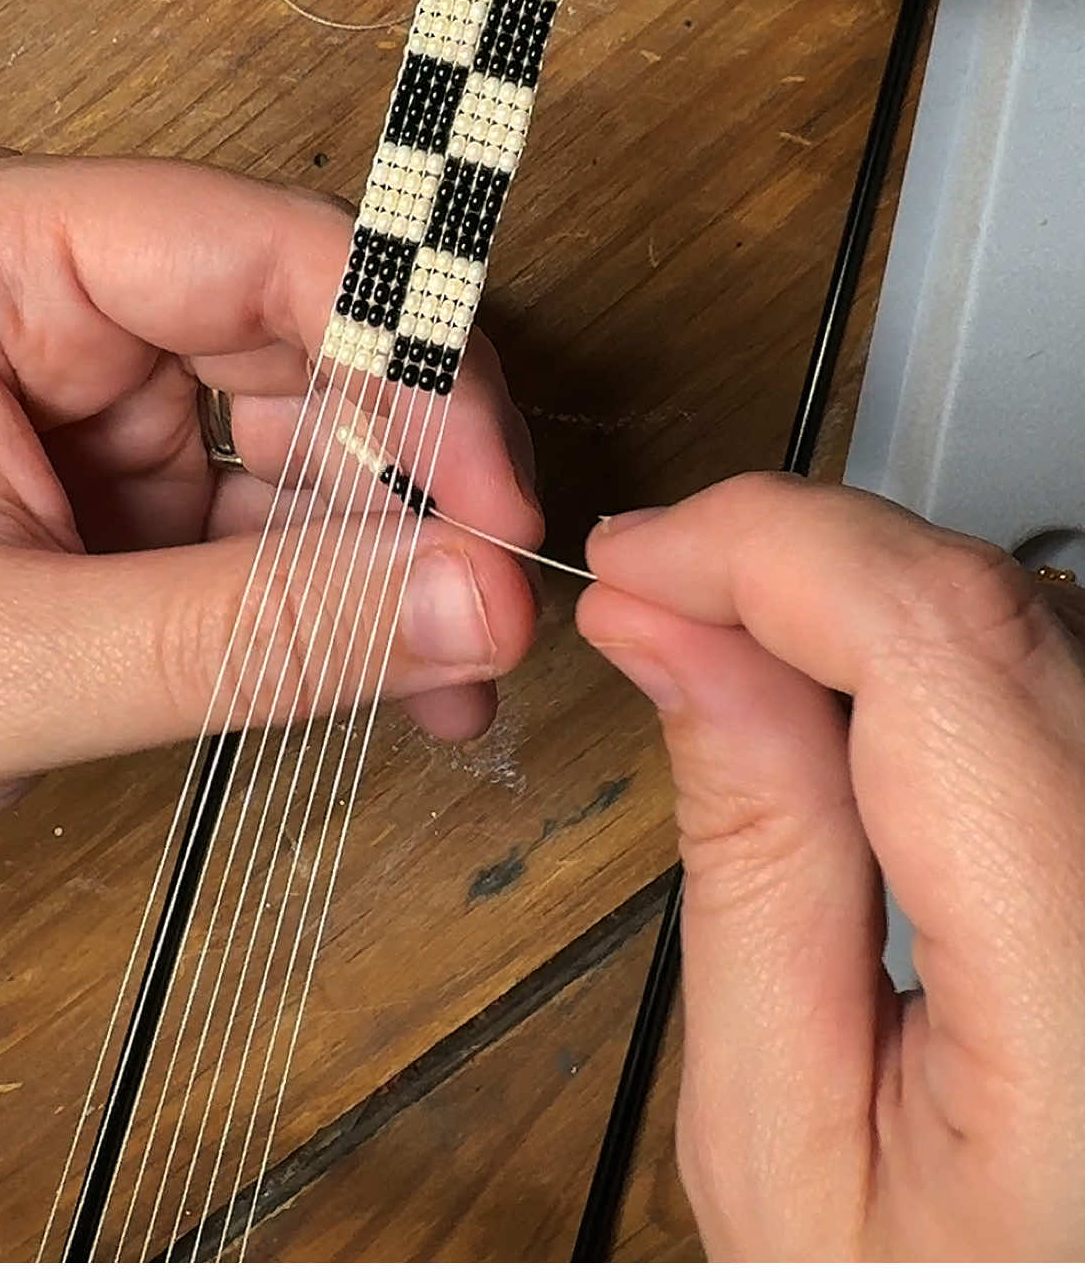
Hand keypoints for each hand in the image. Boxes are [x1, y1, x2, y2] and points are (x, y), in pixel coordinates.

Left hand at [0, 153, 540, 854]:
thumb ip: (242, 631)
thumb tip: (463, 601)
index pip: (266, 254)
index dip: (415, 366)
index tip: (496, 505)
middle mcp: (53, 308)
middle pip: (310, 345)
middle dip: (415, 483)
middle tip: (488, 607)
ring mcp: (86, 407)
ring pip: (305, 447)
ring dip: (390, 560)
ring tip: (449, 675)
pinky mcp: (108, 501)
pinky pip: (263, 528)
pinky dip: (334, 606)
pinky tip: (390, 676)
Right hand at [577, 474, 1084, 1259]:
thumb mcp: (780, 1131)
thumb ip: (744, 860)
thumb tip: (676, 637)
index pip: (941, 643)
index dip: (767, 551)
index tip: (638, 561)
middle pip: (989, 606)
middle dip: (793, 564)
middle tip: (659, 597)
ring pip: (1024, 614)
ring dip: (859, 602)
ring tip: (735, 659)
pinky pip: (1053, 669)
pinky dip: (930, 649)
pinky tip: (847, 699)